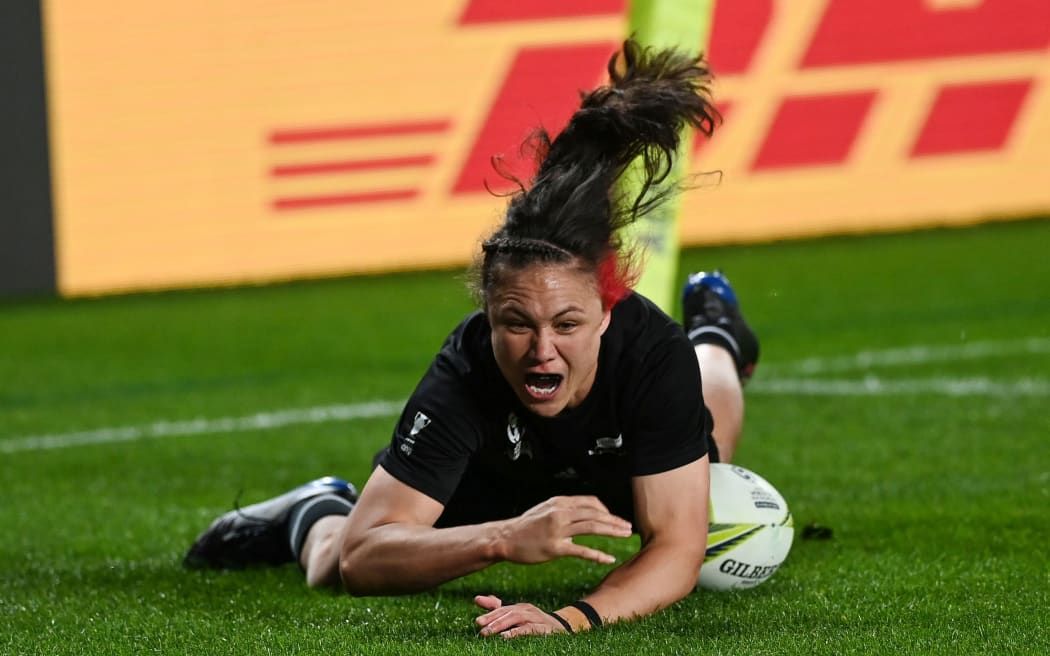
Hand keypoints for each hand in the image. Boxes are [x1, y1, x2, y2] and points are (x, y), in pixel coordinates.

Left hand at [474, 595, 566, 638]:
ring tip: (488, 632)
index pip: (502, 609)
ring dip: (501, 625)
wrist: (562, 629)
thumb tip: (476, 599)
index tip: (477, 621)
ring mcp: (536, 618)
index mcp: (520, 608)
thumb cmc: (535, 623)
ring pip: (516, 618)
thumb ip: (497, 607)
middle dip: (492, 619)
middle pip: (508, 612)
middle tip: (479, 626)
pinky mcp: (543, 628)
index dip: (489, 613)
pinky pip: (529, 629)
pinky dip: (517, 632)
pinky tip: (506, 637)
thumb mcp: (517, 615)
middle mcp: (527, 610)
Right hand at [499, 496, 632, 564]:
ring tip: (625, 536)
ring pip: (592, 528)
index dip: (606, 510)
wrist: (505, 538)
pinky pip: (581, 550)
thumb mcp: (545, 510)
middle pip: (595, 514)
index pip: (590, 502)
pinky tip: (609, 558)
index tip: (614, 519)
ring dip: (612, 531)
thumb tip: (583, 514)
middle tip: (628, 527)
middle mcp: (560, 512)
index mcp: (559, 502)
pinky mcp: (554, 547)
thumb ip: (564, 510)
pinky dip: (597, 554)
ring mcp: (557, 530)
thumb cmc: (526, 526)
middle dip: (614, 520)